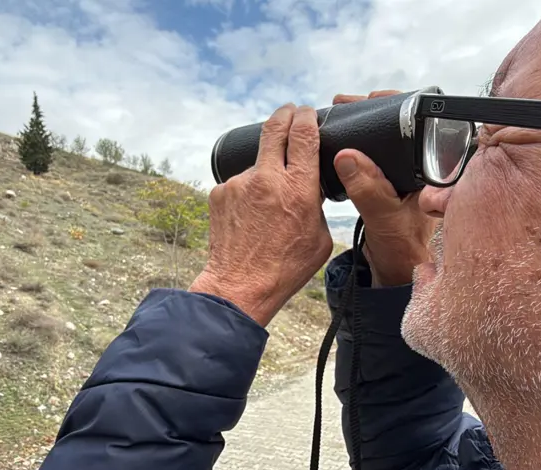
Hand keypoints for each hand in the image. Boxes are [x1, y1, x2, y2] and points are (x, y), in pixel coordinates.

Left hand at [189, 103, 332, 325]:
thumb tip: (312, 187)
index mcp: (297, 189)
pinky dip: (248, 191)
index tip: (308, 112)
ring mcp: (238, 184)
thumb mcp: (320, 237)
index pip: (303, 134)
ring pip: (257, 162)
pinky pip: (239, 183)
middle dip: (285, 114)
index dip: (307, 116)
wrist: (239, 286)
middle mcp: (265, 179)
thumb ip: (317, 205)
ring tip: (268, 203)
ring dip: (266, 171)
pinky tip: (250, 215)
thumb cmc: (285, 267)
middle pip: (274, 127)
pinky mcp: (219, 192)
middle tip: (291, 112)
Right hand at [331, 90, 439, 286]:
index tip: (368, 99)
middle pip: (402, 125)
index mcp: (432, 170)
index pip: (422, 123)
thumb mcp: (382, 217)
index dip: (396, 105)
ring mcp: (406, 172)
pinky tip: (343, 139)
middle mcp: (423, 166)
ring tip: (340, 113)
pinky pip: (376, 153)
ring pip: (387, 138)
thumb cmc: (400, 248)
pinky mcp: (390, 179)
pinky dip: (360, 144)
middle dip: (373, 110)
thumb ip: (367, 189)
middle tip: (345, 103)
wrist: (394, 267)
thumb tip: (346, 155)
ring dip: (364, 126)